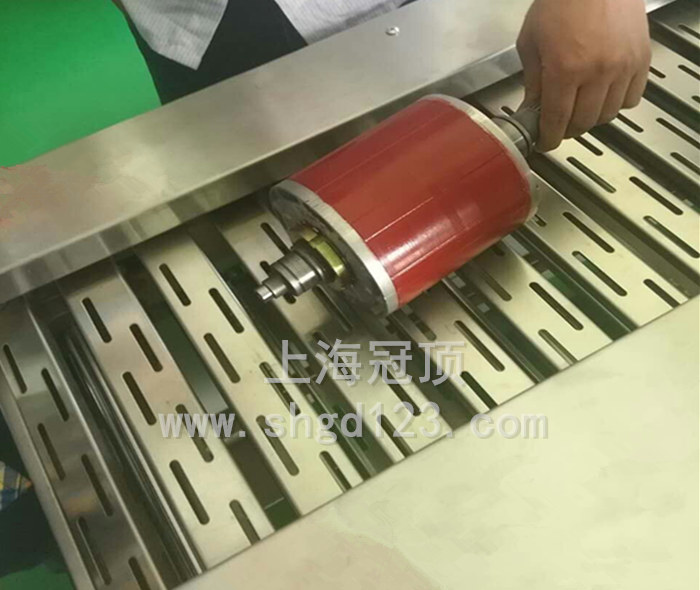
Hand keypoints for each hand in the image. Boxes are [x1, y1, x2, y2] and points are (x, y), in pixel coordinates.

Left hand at [517, 0, 650, 150]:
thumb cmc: (560, 2)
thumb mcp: (531, 42)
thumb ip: (533, 81)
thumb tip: (532, 109)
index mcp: (564, 69)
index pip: (557, 121)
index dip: (549, 138)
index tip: (546, 142)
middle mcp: (597, 71)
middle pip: (583, 122)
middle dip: (568, 129)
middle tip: (560, 124)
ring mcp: (622, 66)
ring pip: (608, 114)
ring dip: (592, 118)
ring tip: (581, 108)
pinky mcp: (641, 59)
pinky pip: (632, 98)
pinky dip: (617, 103)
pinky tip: (604, 95)